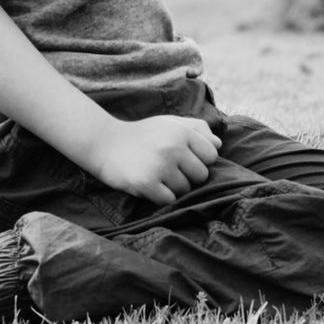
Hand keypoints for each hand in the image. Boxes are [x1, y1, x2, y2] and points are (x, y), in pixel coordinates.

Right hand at [88, 115, 221, 204]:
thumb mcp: (170, 122)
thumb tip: (219, 145)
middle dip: (189, 177)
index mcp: (182, 132)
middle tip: (171, 171)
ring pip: (185, 190)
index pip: (212, 156)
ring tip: (158, 176)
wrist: (105, 143)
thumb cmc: (143, 134)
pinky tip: (151, 186)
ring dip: (174, 188)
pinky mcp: (146, 184)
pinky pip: (168, 200)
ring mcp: (160, 166)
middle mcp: (174, 147)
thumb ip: (197, 129)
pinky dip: (162, 197)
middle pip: (201, 176)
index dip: (201, 161)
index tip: (186, 160)